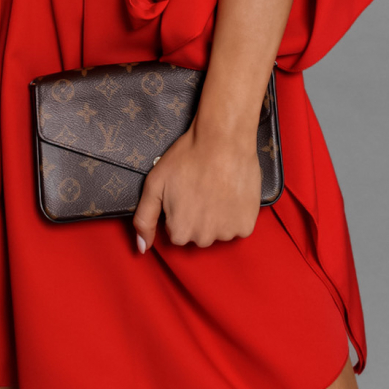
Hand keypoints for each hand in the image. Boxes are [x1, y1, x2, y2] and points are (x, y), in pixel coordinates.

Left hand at [132, 121, 261, 252]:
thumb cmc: (187, 158)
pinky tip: (231, 193)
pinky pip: (239, 227)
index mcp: (179, 232)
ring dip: (219, 216)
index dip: (180, 210)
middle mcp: (203, 239)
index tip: (185, 192)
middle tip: (201, 188)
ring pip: (219, 231)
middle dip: (199, 216)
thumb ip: (144, 219)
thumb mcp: (154, 184)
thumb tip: (142, 248)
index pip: (177, 231)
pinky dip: (237, 214)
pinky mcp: (246, 225)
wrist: (223, 140)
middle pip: (198, 234)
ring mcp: (227, 233)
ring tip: (217, 189)